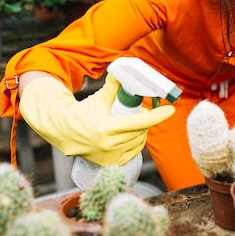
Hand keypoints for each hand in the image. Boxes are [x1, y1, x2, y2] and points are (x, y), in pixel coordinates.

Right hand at [19, 74, 174, 165]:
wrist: (64, 133)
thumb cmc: (81, 113)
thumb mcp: (98, 99)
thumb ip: (113, 86)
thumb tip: (122, 71)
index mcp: (106, 128)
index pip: (140, 122)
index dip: (157, 116)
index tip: (170, 110)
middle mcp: (108, 144)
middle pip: (141, 131)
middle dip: (145, 120)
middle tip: (142, 111)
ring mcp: (109, 156)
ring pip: (138, 141)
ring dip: (141, 131)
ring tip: (134, 123)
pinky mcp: (110, 164)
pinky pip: (133, 152)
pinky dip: (135, 142)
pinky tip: (130, 135)